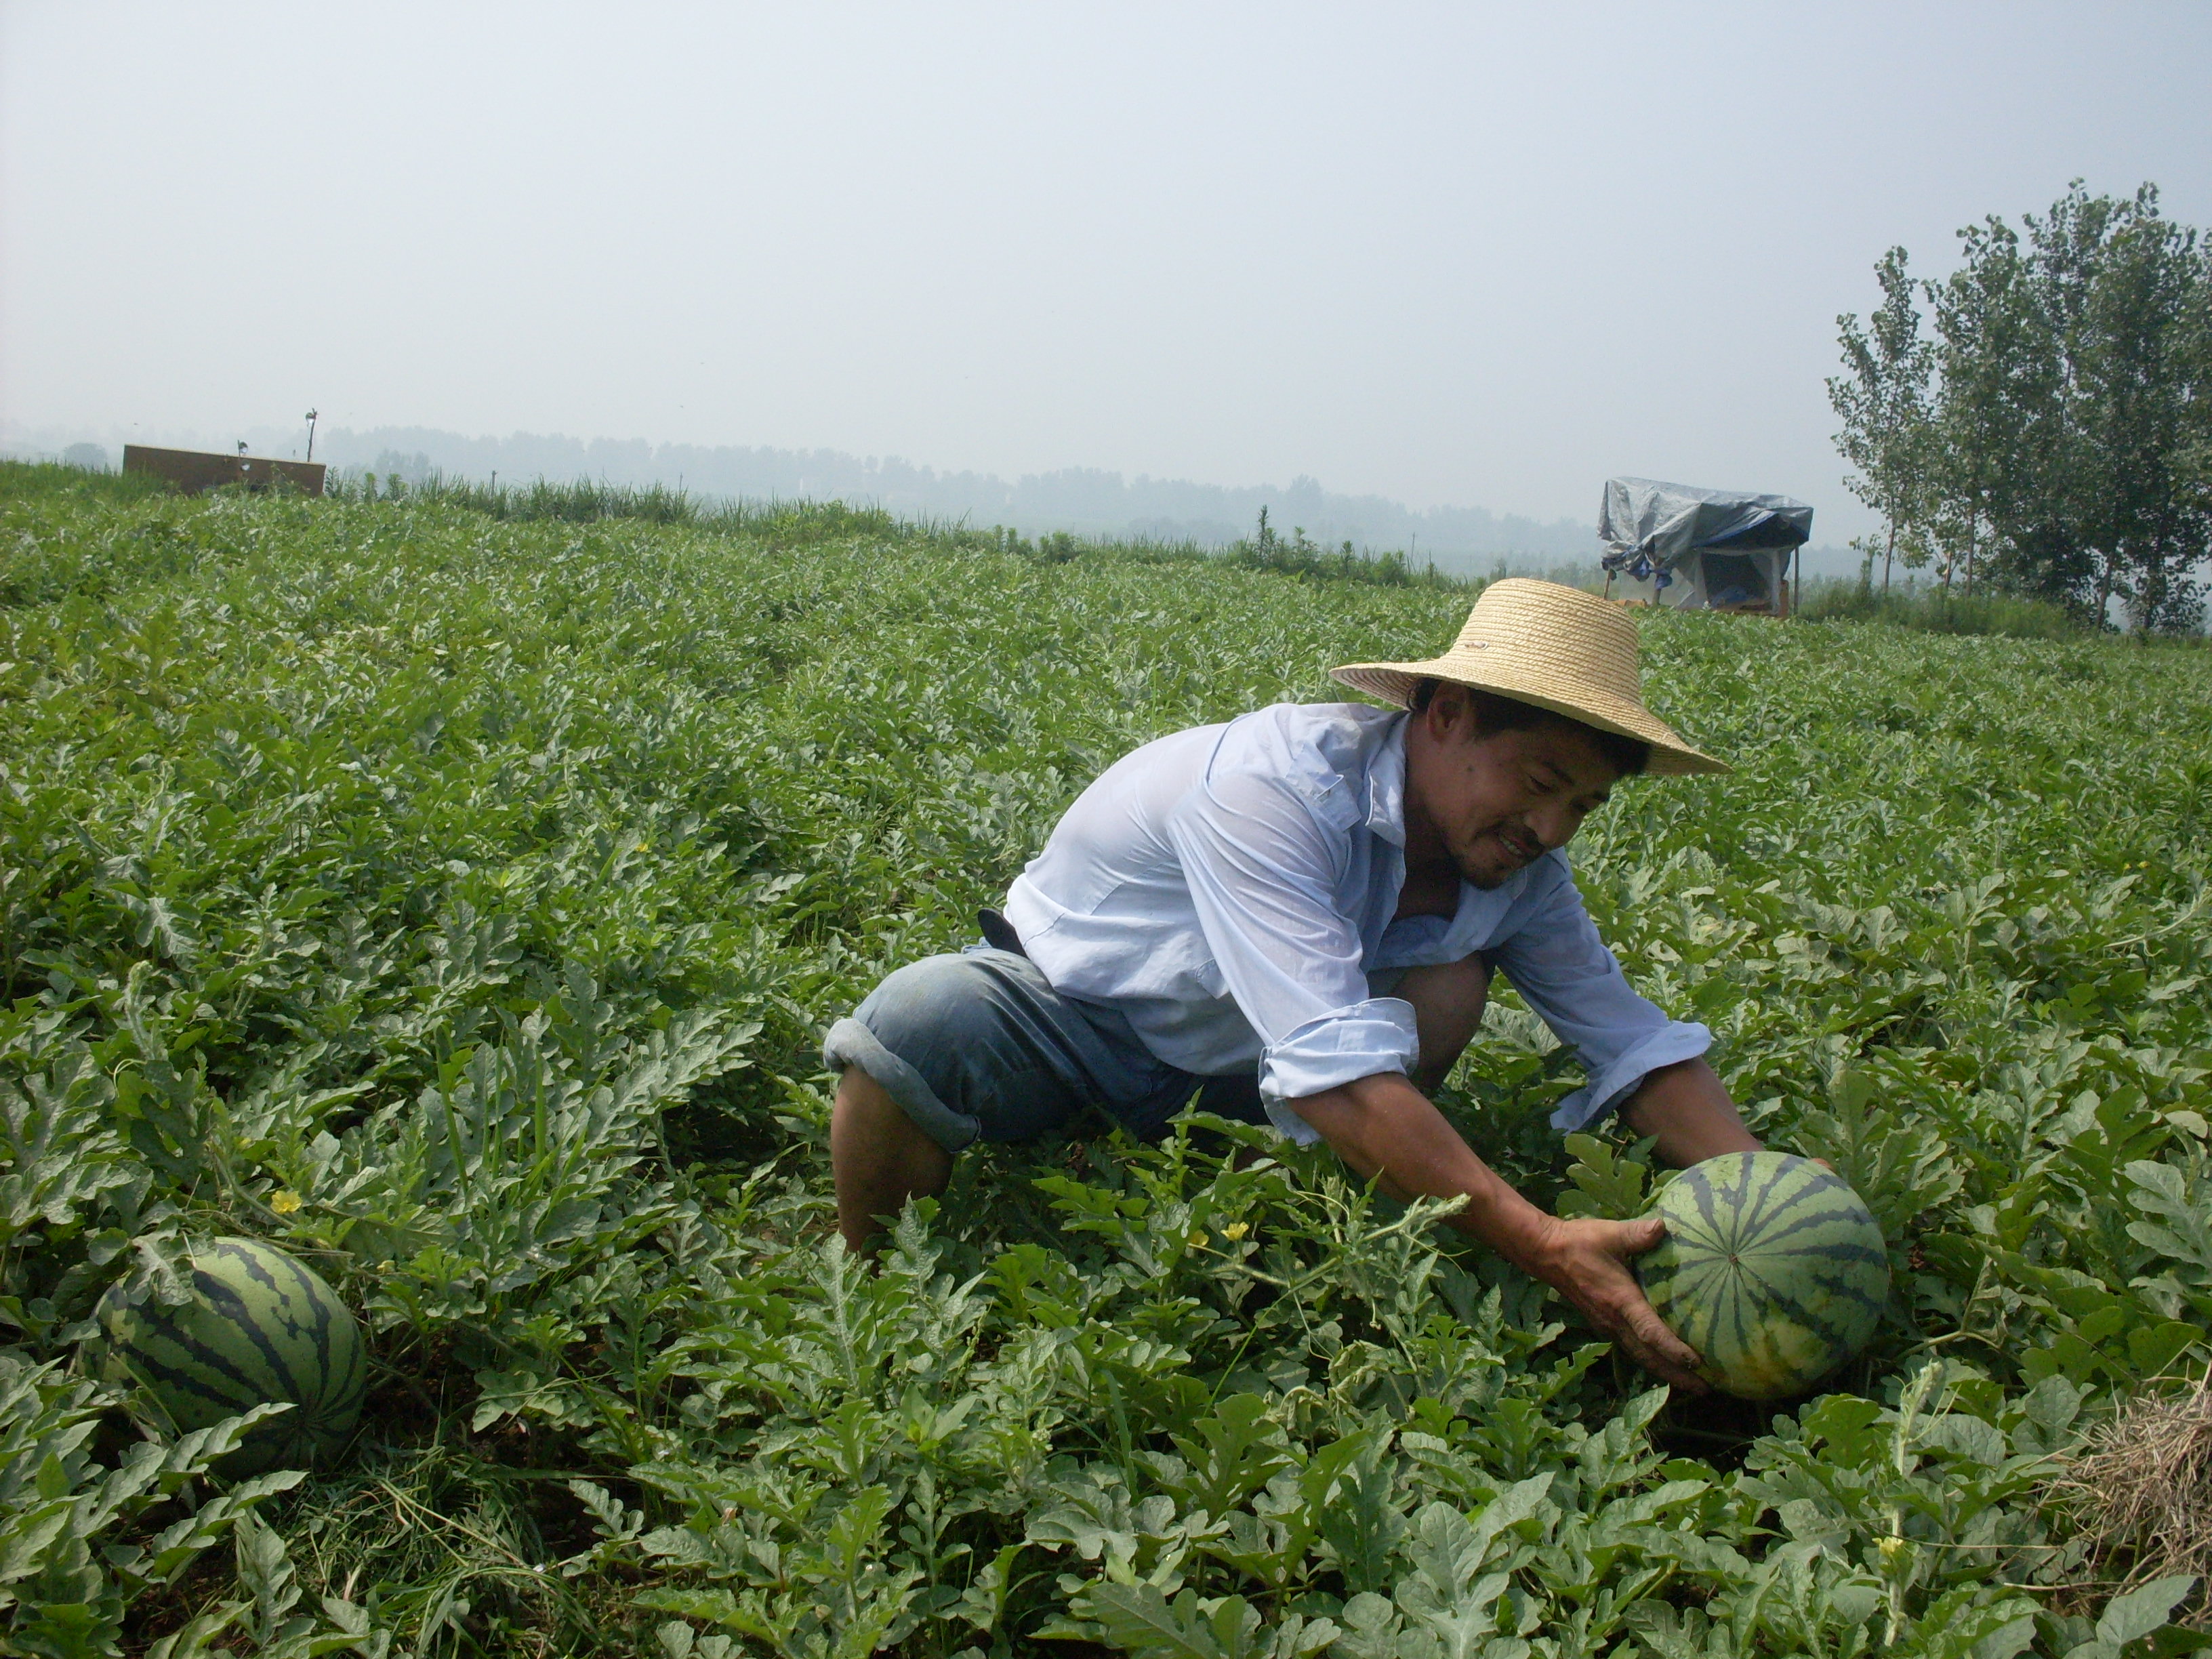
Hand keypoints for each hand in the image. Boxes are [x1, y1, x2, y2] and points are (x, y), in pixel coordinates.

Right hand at [1527, 1214, 1706, 1392]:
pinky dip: (1652, 1360)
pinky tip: (1664, 1362)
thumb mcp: (1610, 1233)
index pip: (1650, 1331)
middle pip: (1649, 1357)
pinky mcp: (1604, 1324)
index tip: (1697, 1362)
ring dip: (1665, 1372)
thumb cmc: (1579, 1242)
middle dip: (1676, 1375)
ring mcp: (1607, 1325)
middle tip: (1705, 1389)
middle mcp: (1614, 1320)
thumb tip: (1662, 1226)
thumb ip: (1637, 1233)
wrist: (1546, 1253)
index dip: (1673, 1349)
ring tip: (1691, 1384)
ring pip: (1640, 1357)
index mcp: (1620, 1300)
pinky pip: (1632, 1349)